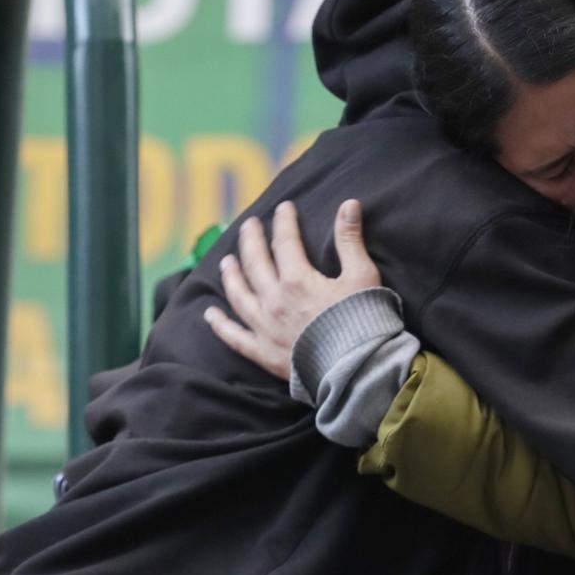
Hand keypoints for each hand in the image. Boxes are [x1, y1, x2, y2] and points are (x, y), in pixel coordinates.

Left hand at [203, 200, 381, 379]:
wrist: (357, 370)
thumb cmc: (364, 321)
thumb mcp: (362, 275)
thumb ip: (350, 239)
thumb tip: (349, 203)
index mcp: (297, 279)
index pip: (285, 241)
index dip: (284, 221)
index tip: (284, 207)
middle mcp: (274, 301)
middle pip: (255, 263)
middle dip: (251, 240)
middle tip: (248, 225)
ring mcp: (265, 328)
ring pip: (239, 295)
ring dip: (231, 276)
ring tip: (226, 262)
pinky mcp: (264, 353)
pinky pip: (235, 337)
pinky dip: (220, 325)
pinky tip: (210, 315)